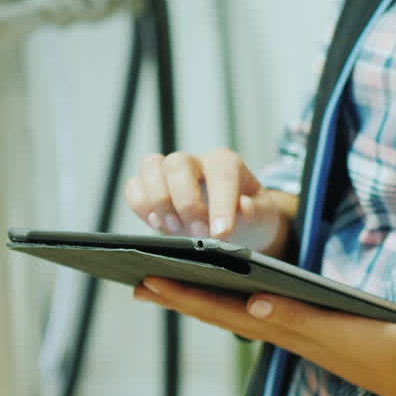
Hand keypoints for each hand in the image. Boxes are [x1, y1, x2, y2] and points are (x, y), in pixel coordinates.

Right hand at [123, 149, 295, 256]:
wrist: (231, 225)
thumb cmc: (247, 216)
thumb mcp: (262, 216)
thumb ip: (255, 212)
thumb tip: (242, 208)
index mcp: (225, 163)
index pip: (220, 172)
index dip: (220, 202)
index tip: (221, 233)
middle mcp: (194, 162)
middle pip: (178, 164)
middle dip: (185, 201)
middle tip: (198, 233)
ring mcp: (168, 172)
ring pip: (150, 167)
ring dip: (158, 200)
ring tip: (173, 228)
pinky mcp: (148, 188)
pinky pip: (133, 187)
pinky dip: (140, 205)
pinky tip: (155, 224)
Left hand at [133, 277, 395, 395]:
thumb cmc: (376, 346)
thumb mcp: (336, 328)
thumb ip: (295, 316)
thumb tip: (253, 301)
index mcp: (277, 326)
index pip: (217, 307)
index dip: (181, 294)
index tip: (147, 280)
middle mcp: (272, 329)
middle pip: (212, 309)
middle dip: (173, 295)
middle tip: (134, 282)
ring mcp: (283, 331)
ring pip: (226, 311)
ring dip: (192, 298)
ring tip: (159, 285)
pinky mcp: (296, 329)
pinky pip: (247, 313)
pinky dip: (223, 301)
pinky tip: (212, 292)